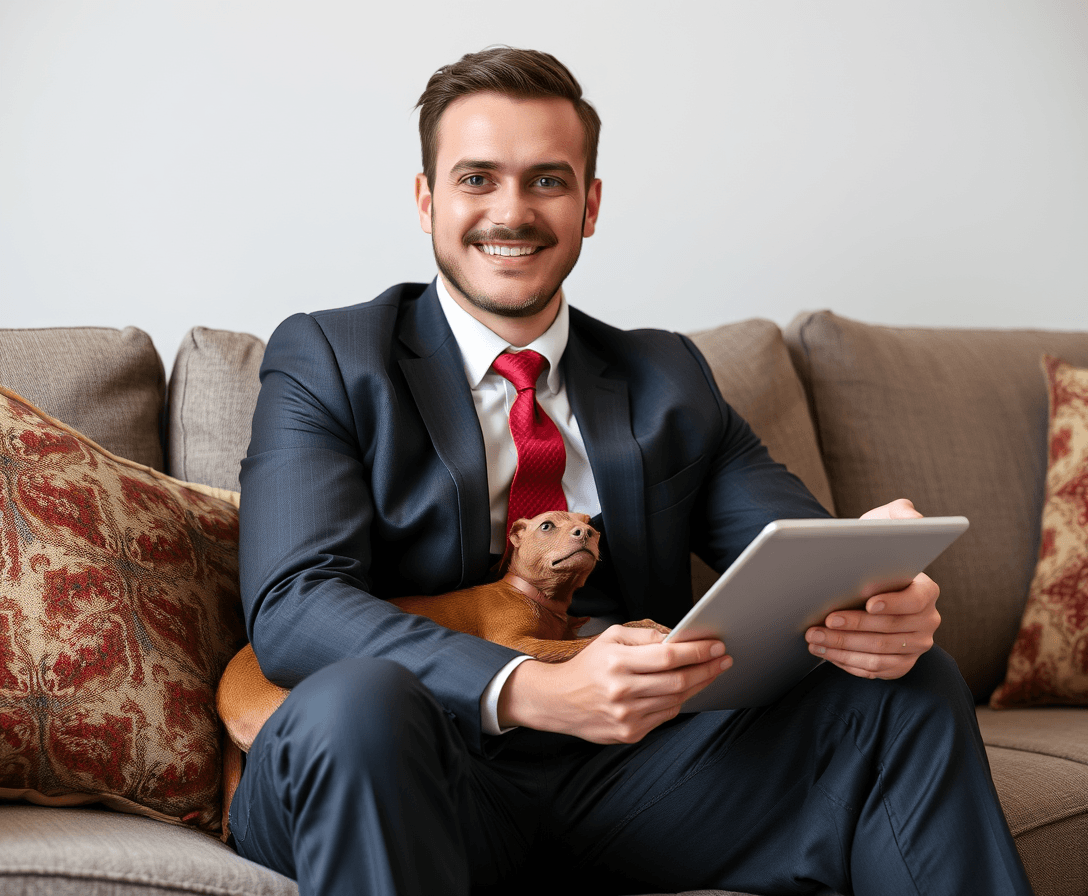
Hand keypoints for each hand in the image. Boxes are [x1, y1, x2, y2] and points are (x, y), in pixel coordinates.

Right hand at [497, 626, 730, 742]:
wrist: (558, 701)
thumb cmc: (588, 666)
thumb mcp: (610, 638)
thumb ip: (645, 637)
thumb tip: (678, 638)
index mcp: (617, 662)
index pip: (668, 656)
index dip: (697, 651)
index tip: (717, 645)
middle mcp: (622, 691)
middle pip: (678, 681)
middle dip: (707, 668)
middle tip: (724, 659)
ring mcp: (626, 716)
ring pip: (676, 700)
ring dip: (698, 685)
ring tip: (710, 672)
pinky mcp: (629, 733)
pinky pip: (664, 716)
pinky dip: (678, 701)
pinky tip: (683, 689)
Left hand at [804, 498, 940, 679]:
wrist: (861, 576)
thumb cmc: (872, 546)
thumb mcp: (885, 522)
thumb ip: (901, 514)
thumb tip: (915, 519)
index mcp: (927, 591)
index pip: (916, 600)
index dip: (893, 603)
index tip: (867, 601)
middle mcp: (927, 622)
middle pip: (889, 631)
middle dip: (853, 627)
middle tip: (822, 622)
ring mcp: (915, 646)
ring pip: (878, 654)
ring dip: (842, 647)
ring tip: (813, 638)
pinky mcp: (899, 664)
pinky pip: (874, 670)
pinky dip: (846, 662)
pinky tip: (823, 651)